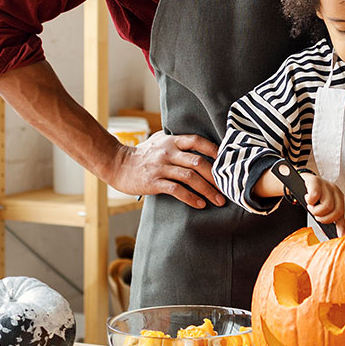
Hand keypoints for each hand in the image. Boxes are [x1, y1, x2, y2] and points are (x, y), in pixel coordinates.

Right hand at [106, 131, 226, 208]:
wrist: (117, 164)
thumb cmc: (141, 154)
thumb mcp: (158, 141)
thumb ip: (176, 141)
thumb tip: (198, 143)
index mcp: (171, 141)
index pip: (197, 141)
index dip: (214, 149)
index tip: (227, 161)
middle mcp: (168, 152)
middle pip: (198, 162)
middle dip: (216, 176)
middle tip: (228, 187)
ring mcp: (160, 167)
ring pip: (190, 178)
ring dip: (207, 190)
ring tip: (218, 200)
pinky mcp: (153, 182)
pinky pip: (176, 190)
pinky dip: (190, 198)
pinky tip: (200, 204)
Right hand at [299, 172, 344, 228]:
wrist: (301, 181)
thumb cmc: (313, 195)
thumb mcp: (323, 206)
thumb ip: (330, 218)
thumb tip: (333, 233)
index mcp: (338, 197)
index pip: (342, 213)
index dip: (341, 226)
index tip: (340, 235)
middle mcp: (335, 190)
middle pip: (336, 211)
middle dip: (324, 218)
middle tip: (317, 215)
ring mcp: (326, 185)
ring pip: (327, 206)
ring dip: (315, 210)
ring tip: (311, 206)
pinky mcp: (315, 181)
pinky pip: (315, 196)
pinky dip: (310, 201)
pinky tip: (308, 198)